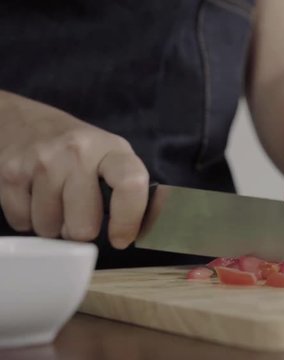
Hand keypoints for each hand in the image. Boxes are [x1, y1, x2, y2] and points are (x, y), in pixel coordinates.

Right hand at [0, 91, 148, 247]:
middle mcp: (77, 152)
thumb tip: (148, 229)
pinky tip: (34, 197)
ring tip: (55, 201)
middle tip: (80, 215)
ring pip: (49, 228)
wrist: (24, 122)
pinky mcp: (10, 172)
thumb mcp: (111, 158)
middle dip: (81, 231)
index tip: (121, 239)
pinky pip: (22, 221)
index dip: (128, 219)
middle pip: (83, 225)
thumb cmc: (78, 150)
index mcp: (112, 149)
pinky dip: (28, 218)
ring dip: (53, 225)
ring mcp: (41, 161)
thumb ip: (129, 191)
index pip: (131, 184)